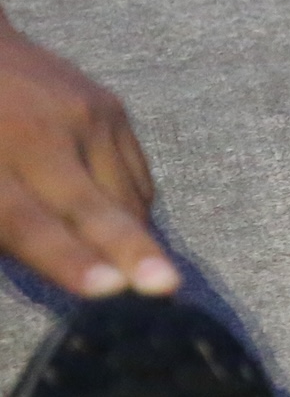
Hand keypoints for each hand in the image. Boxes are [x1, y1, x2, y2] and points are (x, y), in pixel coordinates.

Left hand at [0, 15, 176, 298]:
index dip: (70, 259)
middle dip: (133, 250)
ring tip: (146, 274)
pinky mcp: (113, 107)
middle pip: (93, 207)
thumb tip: (53, 264)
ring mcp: (86, 116)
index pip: (29, 222)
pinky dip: (132, 208)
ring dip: (134, 240)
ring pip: (124, 196)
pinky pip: (135, 174)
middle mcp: (43, 136)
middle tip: (167, 287)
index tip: (109, 288)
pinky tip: (124, 226)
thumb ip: (0, 221)